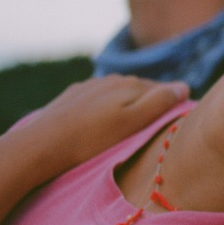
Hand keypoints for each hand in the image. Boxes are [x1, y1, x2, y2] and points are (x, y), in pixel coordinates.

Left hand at [3, 74, 189, 179]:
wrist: (39, 145)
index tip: (179, 121)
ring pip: (118, 93)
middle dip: (151, 103)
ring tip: (130, 126)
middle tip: (156, 126)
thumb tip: (184, 86)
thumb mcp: (132, 123)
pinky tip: (102, 122)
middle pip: (141, 89)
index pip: (163, 89)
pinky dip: (106, 108)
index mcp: (130, 84)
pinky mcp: (72, 97)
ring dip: (128, 105)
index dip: (173, 103)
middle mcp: (111, 79)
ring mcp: (90, 86)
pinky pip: (98, 98)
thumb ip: (159, 104)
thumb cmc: (90, 140)